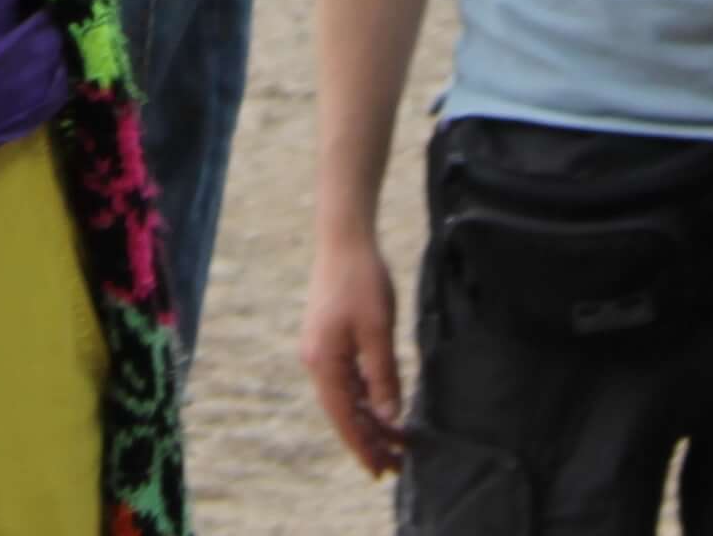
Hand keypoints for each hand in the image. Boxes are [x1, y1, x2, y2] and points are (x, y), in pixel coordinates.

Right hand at [297, 230, 406, 477]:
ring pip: (347, 398)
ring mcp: (321, 352)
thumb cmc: (362, 281)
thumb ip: (384, 376)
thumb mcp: (379, 332)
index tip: (380, 471)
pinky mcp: (329, 341)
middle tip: (396, 465)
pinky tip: (383, 408)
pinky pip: (347, 381)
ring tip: (396, 441)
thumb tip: (390, 417)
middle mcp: (317, 362)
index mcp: (324, 364)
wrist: (344, 240)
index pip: (345, 418)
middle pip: (344, 413)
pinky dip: (366, 398)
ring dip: (370, 420)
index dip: (363, 447)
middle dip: (369, 439)